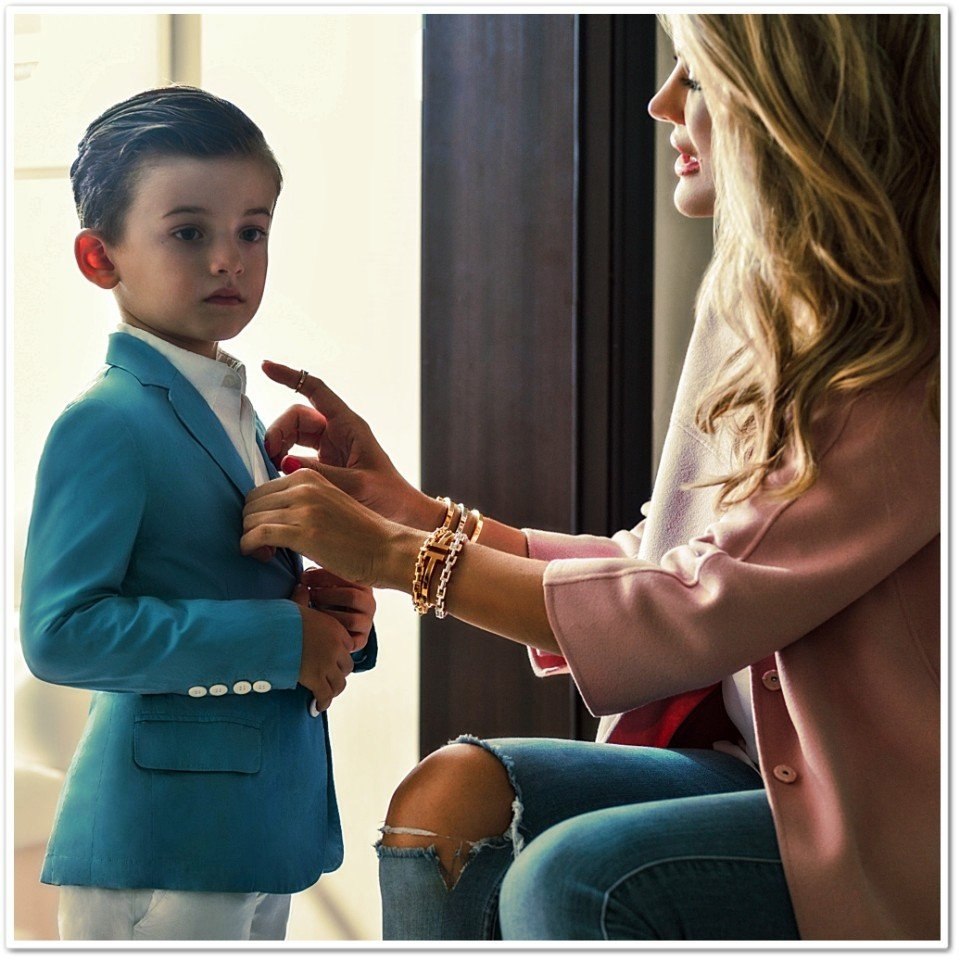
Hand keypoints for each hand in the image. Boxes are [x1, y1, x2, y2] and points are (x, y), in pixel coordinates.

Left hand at [242, 467, 402, 586]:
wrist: (387, 550)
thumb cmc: (360, 536)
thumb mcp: (329, 506)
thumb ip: (302, 503)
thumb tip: (267, 516)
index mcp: (310, 476)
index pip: (261, 491)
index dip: (257, 514)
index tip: (266, 534)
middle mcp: (304, 486)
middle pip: (251, 504)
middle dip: (250, 526)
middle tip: (263, 547)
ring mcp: (303, 508)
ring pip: (250, 519)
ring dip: (249, 539)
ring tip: (264, 554)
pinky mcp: (302, 532)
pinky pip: (257, 535)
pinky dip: (250, 547)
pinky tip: (261, 556)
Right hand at [261, 361, 441, 528]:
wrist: (403, 518)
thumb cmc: (389, 498)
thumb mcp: (356, 485)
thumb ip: (321, 474)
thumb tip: (284, 463)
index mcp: (350, 426)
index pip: (316, 390)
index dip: (291, 376)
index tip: (266, 367)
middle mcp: (339, 432)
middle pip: (298, 416)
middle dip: (280, 430)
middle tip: (271, 455)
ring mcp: (331, 448)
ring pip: (295, 435)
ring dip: (280, 446)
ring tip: (274, 466)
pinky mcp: (326, 466)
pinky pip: (297, 454)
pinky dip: (285, 460)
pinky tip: (280, 474)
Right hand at [292, 583, 354, 711]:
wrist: (274, 631)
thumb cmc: (283, 616)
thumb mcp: (297, 604)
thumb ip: (303, 598)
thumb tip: (301, 585)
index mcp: (334, 629)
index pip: (349, 644)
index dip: (342, 652)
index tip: (336, 658)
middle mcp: (335, 647)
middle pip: (347, 666)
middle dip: (339, 672)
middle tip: (331, 678)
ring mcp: (327, 664)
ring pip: (339, 682)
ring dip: (334, 689)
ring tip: (327, 693)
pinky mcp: (315, 678)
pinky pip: (325, 695)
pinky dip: (323, 702)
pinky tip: (318, 706)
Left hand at [300, 566, 374, 653]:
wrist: (332, 628)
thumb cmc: (326, 600)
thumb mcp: (325, 585)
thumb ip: (318, 577)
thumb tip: (305, 576)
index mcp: (363, 585)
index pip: (348, 577)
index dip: (324, 576)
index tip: (305, 577)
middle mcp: (369, 603)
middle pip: (351, 596)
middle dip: (327, 595)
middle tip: (310, 594)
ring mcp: (367, 622)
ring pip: (350, 619)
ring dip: (328, 615)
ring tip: (314, 610)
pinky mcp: (361, 640)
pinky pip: (350, 639)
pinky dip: (334, 632)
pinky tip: (321, 626)